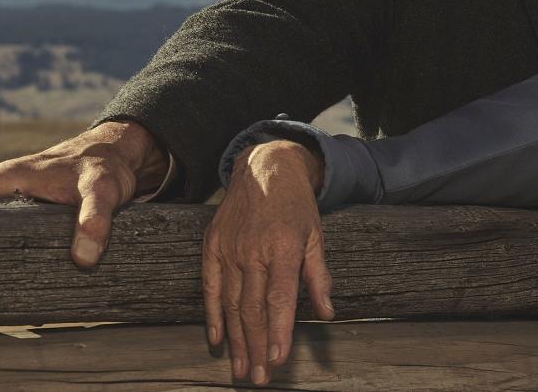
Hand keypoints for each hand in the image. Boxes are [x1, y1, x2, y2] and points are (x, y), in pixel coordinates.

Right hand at [0, 120, 168, 267]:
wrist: (122, 157)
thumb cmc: (106, 167)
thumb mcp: (103, 190)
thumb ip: (95, 220)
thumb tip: (83, 259)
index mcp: (9, 178)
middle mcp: (6, 189)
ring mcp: (15, 202)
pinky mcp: (29, 214)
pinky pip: (4, 232)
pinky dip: (0, 249)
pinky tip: (2, 275)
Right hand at [203, 140, 333, 385]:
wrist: (265, 166)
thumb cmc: (296, 204)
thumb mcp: (316, 234)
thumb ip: (319, 276)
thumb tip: (327, 313)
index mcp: (282, 248)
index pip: (279, 299)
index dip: (278, 331)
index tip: (277, 360)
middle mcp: (252, 251)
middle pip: (253, 309)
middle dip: (256, 346)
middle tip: (258, 377)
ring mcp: (229, 249)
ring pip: (231, 304)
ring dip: (236, 340)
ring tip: (240, 368)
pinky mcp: (212, 246)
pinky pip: (210, 286)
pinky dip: (212, 315)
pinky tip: (217, 339)